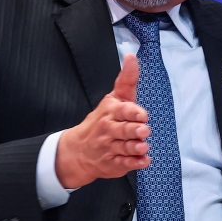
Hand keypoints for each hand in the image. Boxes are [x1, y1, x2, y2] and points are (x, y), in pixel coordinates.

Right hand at [56, 54, 150, 188]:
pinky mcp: (113, 163)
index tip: (142, 114)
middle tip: (144, 130)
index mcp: (111, 112)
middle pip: (123, 130)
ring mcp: (110, 148)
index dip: (132, 113)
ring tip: (144, 147)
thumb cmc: (103, 120)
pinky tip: (143, 162)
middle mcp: (109, 129)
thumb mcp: (114, 98)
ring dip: (135, 147)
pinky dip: (133, 164)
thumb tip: (132, 56)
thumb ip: (126, 79)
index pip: (122, 111)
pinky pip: (123, 164)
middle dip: (134, 130)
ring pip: (124, 147)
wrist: (78, 150)